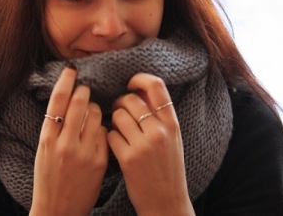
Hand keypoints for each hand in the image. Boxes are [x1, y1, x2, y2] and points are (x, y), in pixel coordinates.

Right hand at [30, 65, 107, 215]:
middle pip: (79, 103)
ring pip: (96, 115)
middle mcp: (65, 144)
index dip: (66, 81)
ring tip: (92, 112)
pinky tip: (99, 130)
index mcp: (47, 139)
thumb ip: (54, 128)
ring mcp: (83, 153)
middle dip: (84, 91)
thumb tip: (67, 100)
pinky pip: (105, 133)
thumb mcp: (43, 151)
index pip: (57, 101)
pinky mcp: (99, 161)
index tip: (71, 70)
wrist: (58, 211)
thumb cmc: (49, 179)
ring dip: (95, 108)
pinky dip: (102, 127)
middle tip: (85, 89)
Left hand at [107, 73, 194, 215]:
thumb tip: (139, 90)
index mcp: (172, 124)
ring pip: (118, 115)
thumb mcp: (172, 139)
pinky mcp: (128, 159)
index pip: (156, 86)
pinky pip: (110, 135)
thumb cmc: (167, 169)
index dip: (139, 79)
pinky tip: (116, 145)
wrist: (166, 203)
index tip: (130, 83)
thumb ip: (160, 116)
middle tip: (118, 110)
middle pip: (131, 99)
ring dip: (113, 120)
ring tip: (118, 129)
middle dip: (120, 102)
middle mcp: (159, 132)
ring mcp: (143, 145)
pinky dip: (110, 137)